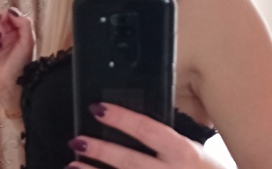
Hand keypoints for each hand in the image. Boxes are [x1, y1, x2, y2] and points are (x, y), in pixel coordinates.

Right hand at [0, 7, 34, 108]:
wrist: (9, 87)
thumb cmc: (22, 66)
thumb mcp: (28, 43)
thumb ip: (24, 24)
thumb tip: (11, 11)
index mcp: (20, 32)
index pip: (11, 15)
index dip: (7, 15)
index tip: (6, 20)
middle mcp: (9, 36)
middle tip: (0, 36)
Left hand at [67, 103, 224, 168]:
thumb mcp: (199, 153)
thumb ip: (171, 142)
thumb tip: (138, 125)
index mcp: (185, 154)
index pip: (148, 130)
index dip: (121, 117)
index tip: (98, 108)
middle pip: (129, 161)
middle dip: (100, 149)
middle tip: (77, 139)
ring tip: (72, 164)